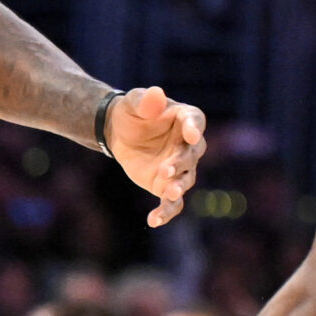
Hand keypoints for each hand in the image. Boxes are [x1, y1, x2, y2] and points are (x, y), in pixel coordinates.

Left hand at [102, 86, 206, 226]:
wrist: (119, 132)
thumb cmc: (132, 112)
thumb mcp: (134, 102)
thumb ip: (145, 100)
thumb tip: (156, 95)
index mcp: (185, 119)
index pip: (195, 122)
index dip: (194, 129)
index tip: (192, 135)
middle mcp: (188, 145)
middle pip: (192, 155)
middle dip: (181, 163)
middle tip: (166, 169)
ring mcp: (180, 168)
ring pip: (185, 180)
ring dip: (178, 187)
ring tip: (169, 192)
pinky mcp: (166, 185)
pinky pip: (172, 202)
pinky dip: (166, 212)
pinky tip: (154, 220)